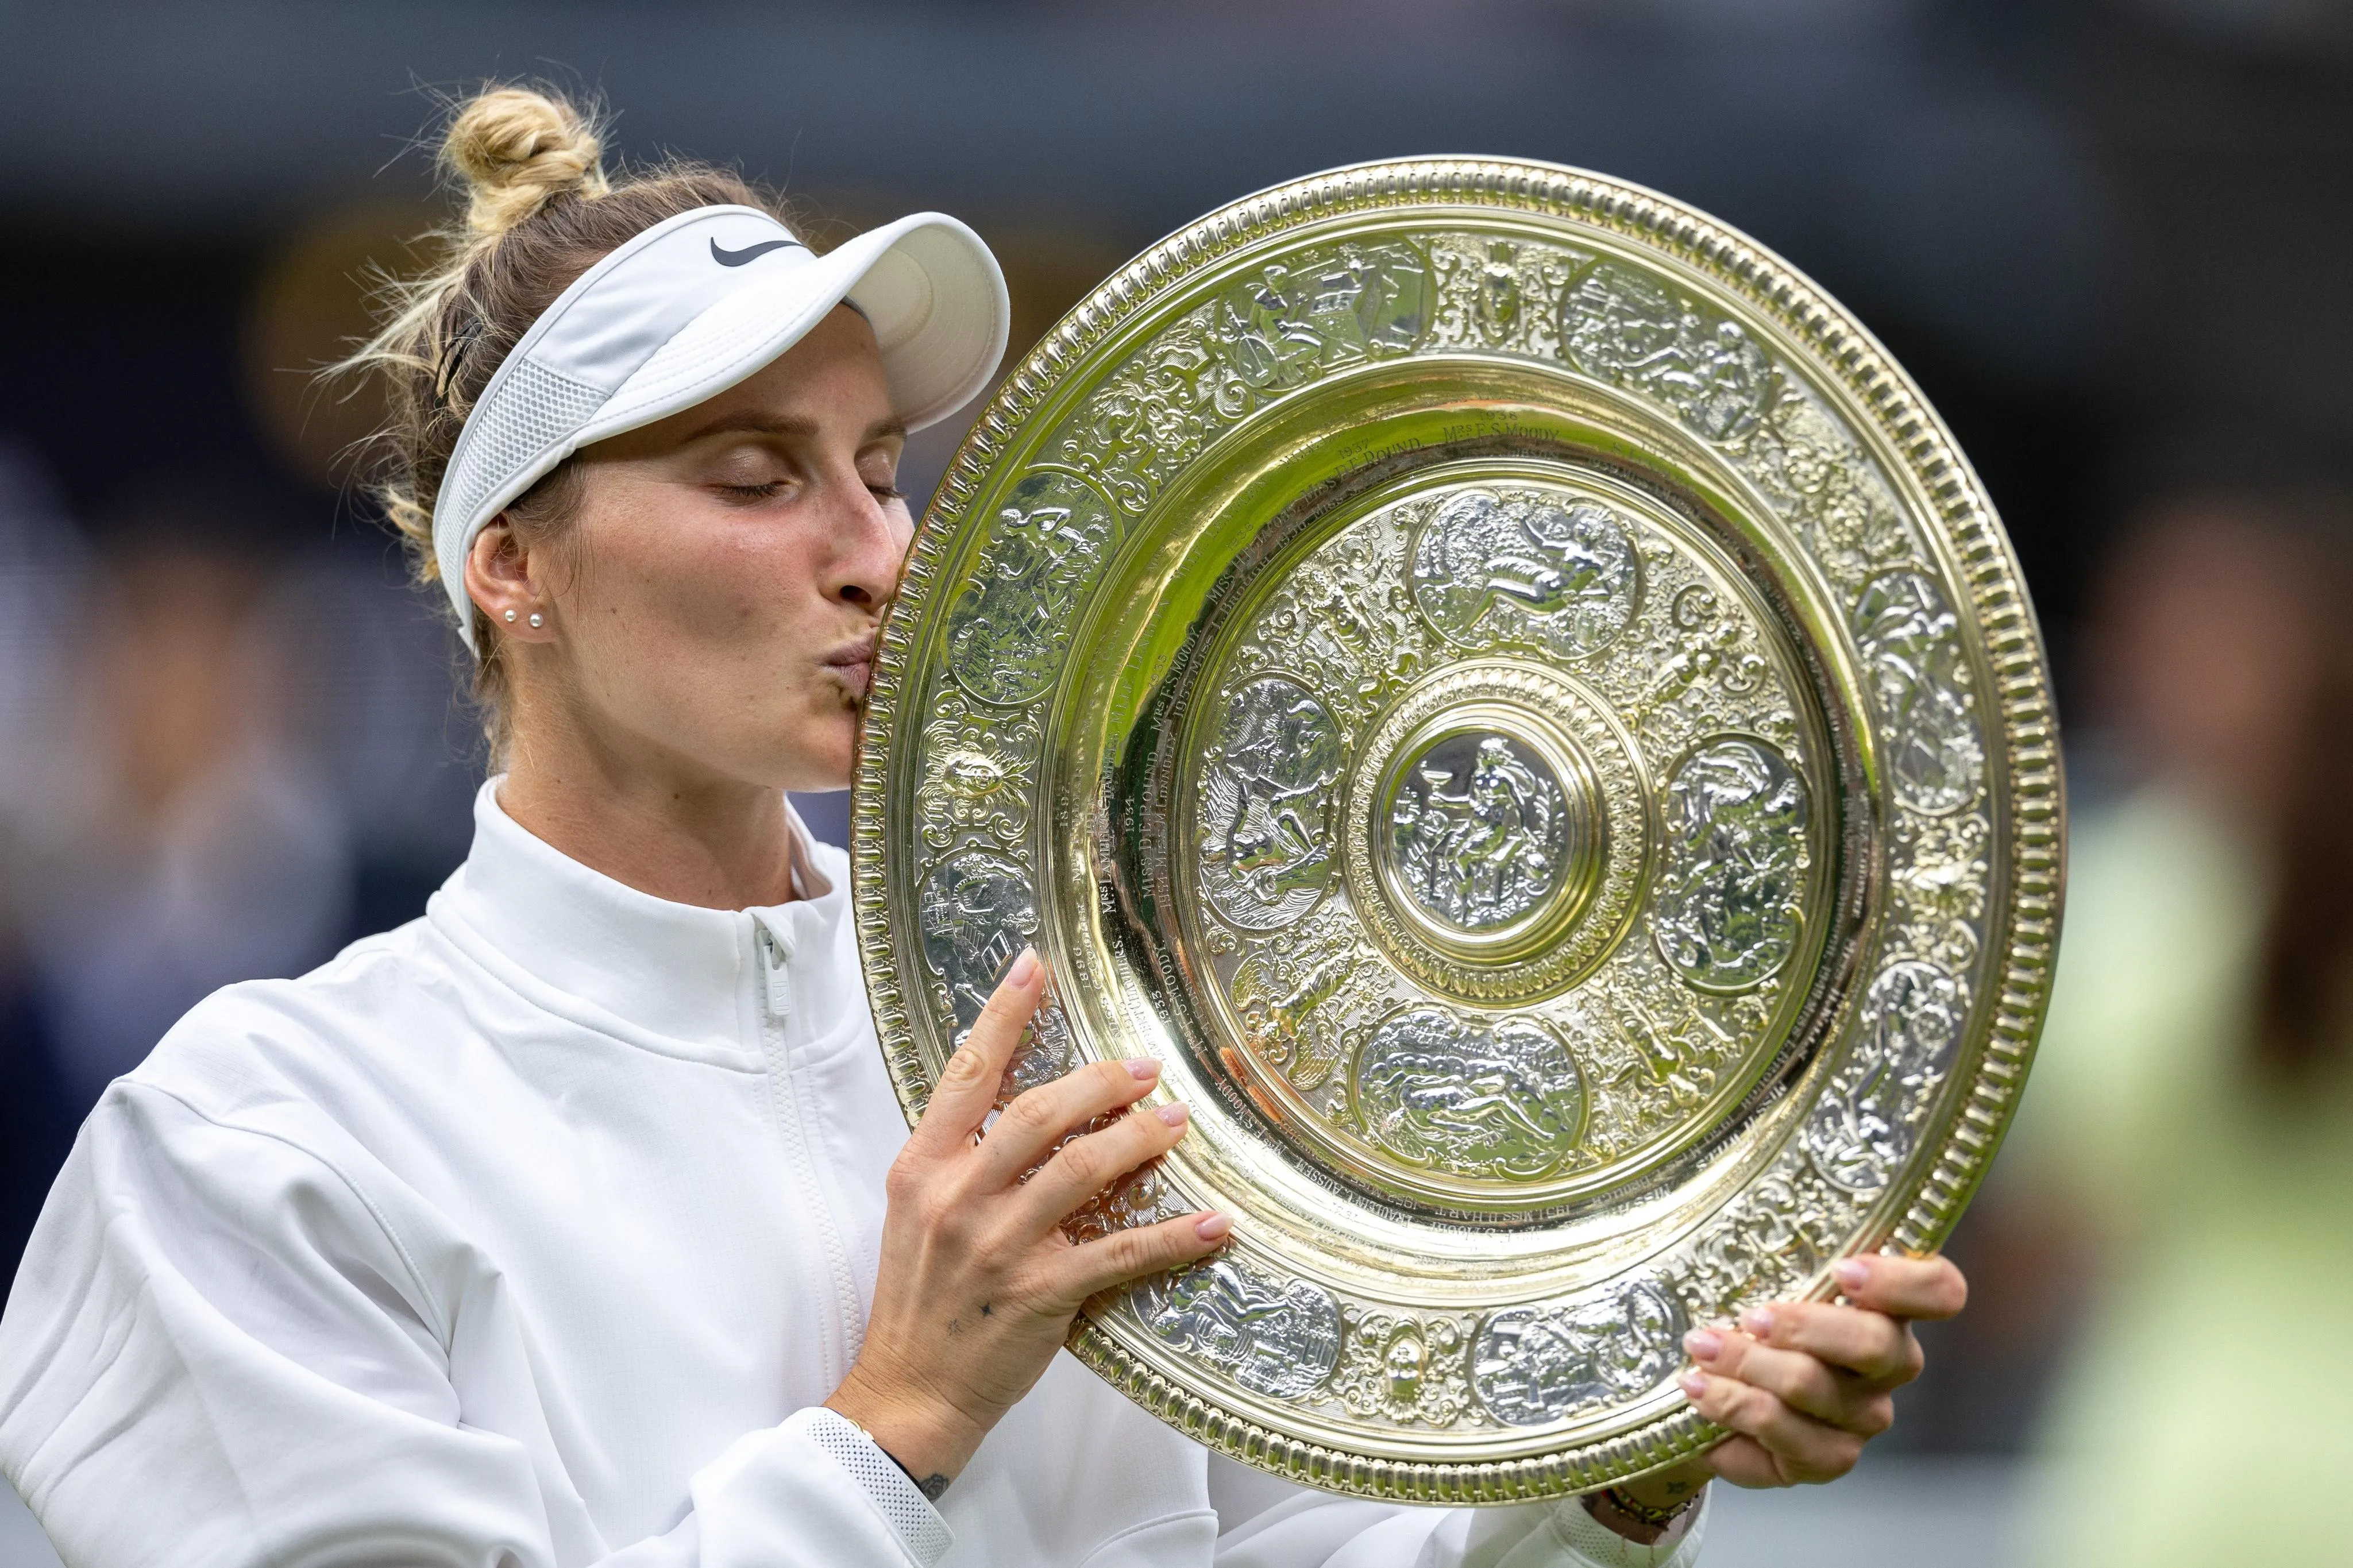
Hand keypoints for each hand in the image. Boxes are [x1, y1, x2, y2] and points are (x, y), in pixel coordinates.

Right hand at [826, 948, 1230, 1487]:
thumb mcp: (916, 1215)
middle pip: (1039, 1114)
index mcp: (922, 1170)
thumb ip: (959, 1161)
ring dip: (1137, 1139)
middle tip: (1145, 1067)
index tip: (1035, 967)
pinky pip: (1121, 1252)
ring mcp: (1000, 1246)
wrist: (908, 1392)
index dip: (1003, 1017)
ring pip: (1082, 1170)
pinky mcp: (1042, 1294)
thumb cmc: (919, 1302)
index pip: (966, 1076)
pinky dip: (1174, 1236)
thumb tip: (1019, 1110)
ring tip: (1175, 1122)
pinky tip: (1214, 1224)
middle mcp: (959, 1198)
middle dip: (1099, 1082)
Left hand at [1678, 1252, 1966, 1486]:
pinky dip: (1733, 1407)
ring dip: (1747, 1363)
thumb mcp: (1761, 1277)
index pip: (1939, 1290)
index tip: (1844, 1271)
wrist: (1709, 1400)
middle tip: (1748, 1316)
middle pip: (1877, 1343)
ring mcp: (1863, 1416)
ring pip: (1815, 1386)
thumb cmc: (1746, 1323)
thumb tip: (1735, 1194)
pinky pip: (1786, 1435)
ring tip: (1701, 1347)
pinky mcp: (1829, 1459)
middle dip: (1802, 1325)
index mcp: (1887, 1306)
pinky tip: (1700, 1390)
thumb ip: (1776, 1251)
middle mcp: (1890, 1363)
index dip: (1903, 1281)